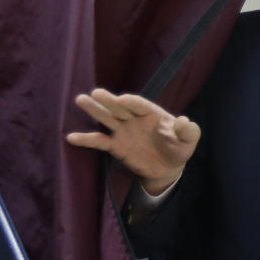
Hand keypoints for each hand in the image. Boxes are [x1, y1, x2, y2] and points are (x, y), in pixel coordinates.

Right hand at [66, 89, 199, 194]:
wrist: (168, 166)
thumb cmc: (179, 147)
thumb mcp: (188, 140)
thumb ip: (188, 131)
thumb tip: (184, 121)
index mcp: (151, 112)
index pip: (139, 105)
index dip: (132, 102)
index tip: (122, 100)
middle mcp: (134, 118)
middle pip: (119, 108)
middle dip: (109, 101)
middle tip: (96, 93)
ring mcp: (123, 131)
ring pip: (107, 118)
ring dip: (94, 110)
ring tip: (80, 100)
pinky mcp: (116, 146)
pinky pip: (99, 141)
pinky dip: (86, 139)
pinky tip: (71, 137)